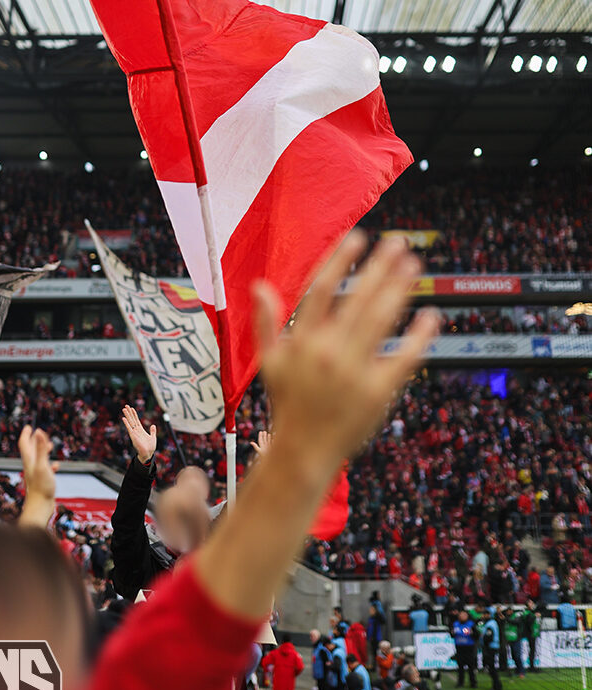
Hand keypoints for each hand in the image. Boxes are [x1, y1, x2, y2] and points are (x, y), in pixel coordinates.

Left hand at [18, 425, 58, 527]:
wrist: (40, 507)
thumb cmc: (41, 487)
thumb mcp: (42, 465)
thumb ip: (40, 448)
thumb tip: (38, 431)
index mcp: (29, 460)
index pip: (24, 443)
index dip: (26, 434)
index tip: (29, 426)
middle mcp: (31, 466)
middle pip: (30, 450)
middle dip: (34, 440)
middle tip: (37, 432)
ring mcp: (36, 474)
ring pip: (38, 459)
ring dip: (43, 451)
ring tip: (49, 445)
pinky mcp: (41, 481)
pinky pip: (45, 469)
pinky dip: (50, 464)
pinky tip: (56, 466)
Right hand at [122, 405, 156, 463]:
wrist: (148, 454)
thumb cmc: (150, 447)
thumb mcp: (153, 437)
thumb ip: (152, 431)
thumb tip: (153, 425)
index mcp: (141, 430)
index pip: (137, 420)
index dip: (134, 414)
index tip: (132, 408)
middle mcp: (136, 430)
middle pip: (132, 419)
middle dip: (129, 413)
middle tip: (126, 406)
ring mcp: (134, 433)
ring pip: (130, 422)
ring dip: (127, 415)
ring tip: (124, 409)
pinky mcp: (133, 436)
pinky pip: (129, 428)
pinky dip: (126, 423)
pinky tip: (124, 418)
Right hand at [195, 233, 437, 622]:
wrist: (305, 451)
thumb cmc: (289, 403)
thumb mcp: (268, 362)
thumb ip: (265, 322)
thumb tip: (258, 286)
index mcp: (301, 341)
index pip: (321, 290)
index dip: (339, 261)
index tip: (358, 238)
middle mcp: (327, 352)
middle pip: (357, 299)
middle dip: (379, 268)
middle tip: (398, 244)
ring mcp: (353, 372)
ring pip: (380, 321)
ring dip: (398, 290)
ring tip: (413, 267)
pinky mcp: (377, 392)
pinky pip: (403, 358)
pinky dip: (419, 337)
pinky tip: (430, 315)